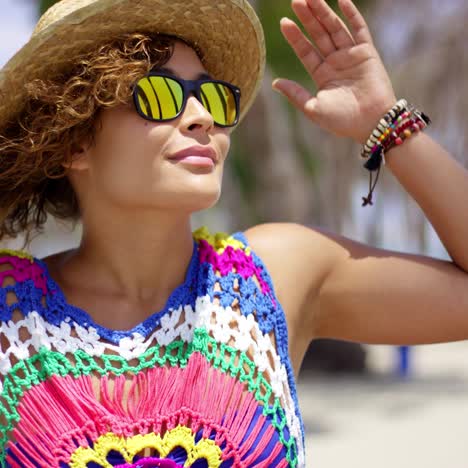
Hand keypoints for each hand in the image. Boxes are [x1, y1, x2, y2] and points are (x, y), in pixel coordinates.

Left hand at [273, 0, 396, 143]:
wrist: (370, 123)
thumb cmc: (342, 120)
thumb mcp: (313, 108)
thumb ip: (295, 93)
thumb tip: (275, 83)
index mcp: (322, 75)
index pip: (306, 51)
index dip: (296, 37)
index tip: (284, 23)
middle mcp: (336, 63)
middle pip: (319, 35)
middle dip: (307, 18)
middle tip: (296, 1)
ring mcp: (351, 56)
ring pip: (335, 28)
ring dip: (324, 12)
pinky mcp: (367, 53)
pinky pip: (359, 29)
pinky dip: (352, 15)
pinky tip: (341, 1)